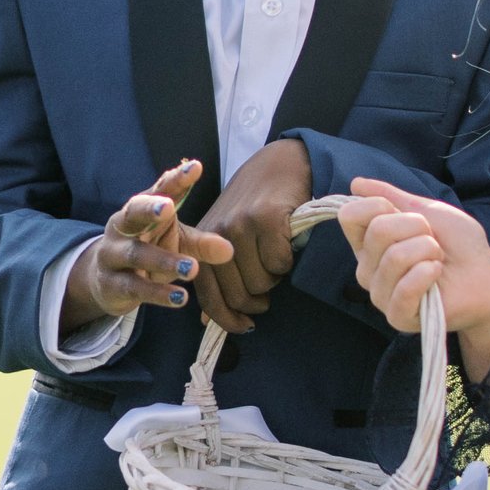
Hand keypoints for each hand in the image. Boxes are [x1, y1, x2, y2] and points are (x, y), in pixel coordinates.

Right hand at [59, 159, 234, 335]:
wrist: (107, 282)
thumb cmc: (149, 251)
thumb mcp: (177, 244)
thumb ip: (202, 244)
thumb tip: (230, 250)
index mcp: (141, 209)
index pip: (159, 189)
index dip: (175, 179)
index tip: (195, 167)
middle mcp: (123, 227)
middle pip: (133, 212)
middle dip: (149, 208)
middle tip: (169, 208)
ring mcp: (113, 255)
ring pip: (136, 254)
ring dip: (164, 260)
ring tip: (193, 268)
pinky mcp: (111, 283)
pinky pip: (134, 287)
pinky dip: (157, 293)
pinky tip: (180, 297)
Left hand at [192, 136, 317, 333]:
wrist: (280, 163)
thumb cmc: (255, 205)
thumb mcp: (227, 237)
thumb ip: (216, 274)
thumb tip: (206, 319)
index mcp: (201, 242)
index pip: (207, 294)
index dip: (225, 318)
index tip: (244, 326)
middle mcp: (216, 235)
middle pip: (238, 295)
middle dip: (258, 301)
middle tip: (268, 291)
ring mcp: (241, 226)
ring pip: (261, 282)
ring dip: (275, 280)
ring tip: (276, 261)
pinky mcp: (267, 219)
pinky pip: (280, 263)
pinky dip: (288, 261)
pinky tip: (287, 245)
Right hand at [333, 179, 489, 376]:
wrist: (486, 276)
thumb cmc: (458, 245)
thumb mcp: (427, 211)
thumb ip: (391, 197)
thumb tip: (356, 183)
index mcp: (369, 243)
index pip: (350, 215)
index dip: (380, 205)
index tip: (406, 213)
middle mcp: (367, 268)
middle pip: (378, 230)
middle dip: (417, 227)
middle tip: (433, 241)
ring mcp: (380, 294)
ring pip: (395, 257)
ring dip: (428, 250)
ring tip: (437, 260)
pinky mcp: (397, 316)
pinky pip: (404, 288)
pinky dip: (428, 274)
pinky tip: (436, 275)